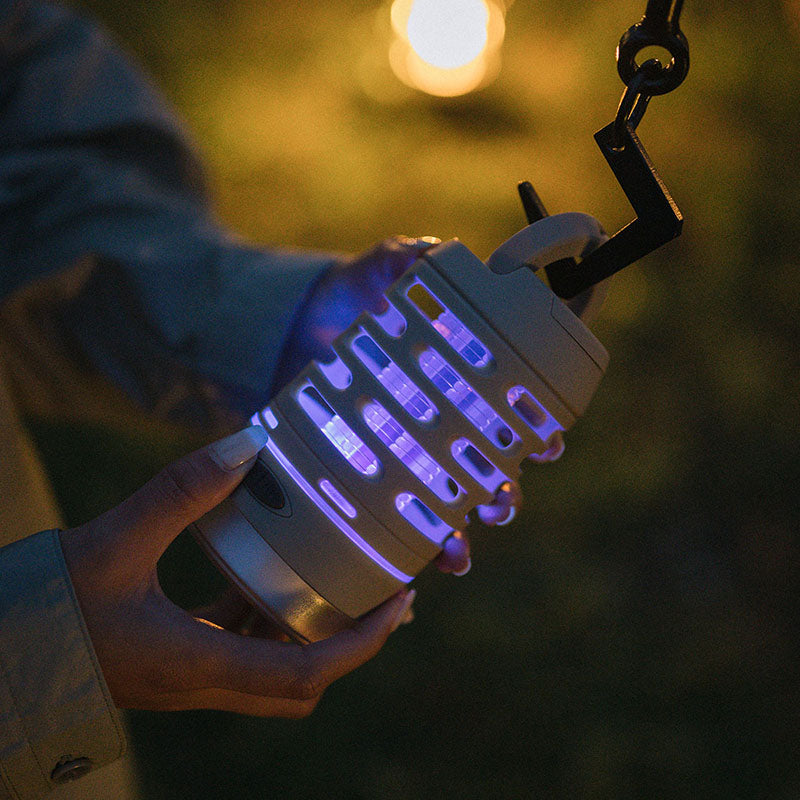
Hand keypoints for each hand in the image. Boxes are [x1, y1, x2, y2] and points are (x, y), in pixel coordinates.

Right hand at [59, 427, 415, 716]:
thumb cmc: (44, 608)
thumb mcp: (114, 539)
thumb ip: (183, 491)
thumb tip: (249, 444)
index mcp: (198, 664)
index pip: (306, 674)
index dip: (362, 643)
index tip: (399, 604)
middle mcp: (201, 682)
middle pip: (300, 685)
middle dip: (350, 643)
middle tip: (380, 596)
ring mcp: (186, 678)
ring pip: (270, 671)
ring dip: (309, 633)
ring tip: (335, 580)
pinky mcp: (171, 662)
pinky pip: (236, 650)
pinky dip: (263, 620)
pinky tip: (259, 576)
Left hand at [276, 236, 566, 577]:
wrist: (288, 323)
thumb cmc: (353, 295)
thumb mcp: (384, 268)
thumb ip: (411, 256)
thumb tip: (436, 254)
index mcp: (459, 384)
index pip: (512, 418)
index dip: (538, 435)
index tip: (548, 445)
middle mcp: (439, 428)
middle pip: (490, 476)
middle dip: (506, 497)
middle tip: (502, 502)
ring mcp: (403, 458)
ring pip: (450, 511)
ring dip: (464, 536)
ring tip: (459, 550)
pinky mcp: (364, 478)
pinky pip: (396, 524)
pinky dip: (412, 550)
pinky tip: (415, 564)